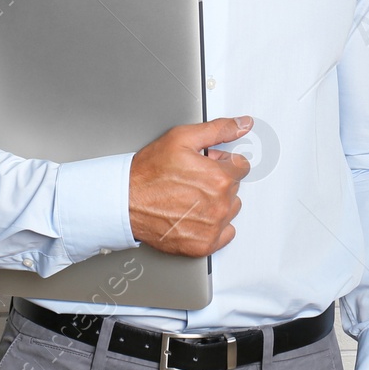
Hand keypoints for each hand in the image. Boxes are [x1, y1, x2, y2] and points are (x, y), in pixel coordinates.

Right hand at [128, 115, 252, 255]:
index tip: (206, 165)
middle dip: (218, 182)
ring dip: (217, 203)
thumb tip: (243, 124)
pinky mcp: (203, 245)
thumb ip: (218, 130)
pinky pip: (225, 234)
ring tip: (191, 197)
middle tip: (192, 180)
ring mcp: (212, 226)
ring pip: (230, 210)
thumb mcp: (182, 138)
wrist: (124, 202)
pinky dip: (213, 226)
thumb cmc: (148, 173)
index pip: (241, 166)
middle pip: (234, 188)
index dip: (221, 162)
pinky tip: (194, 216)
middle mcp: (219, 204)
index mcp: (219, 177)